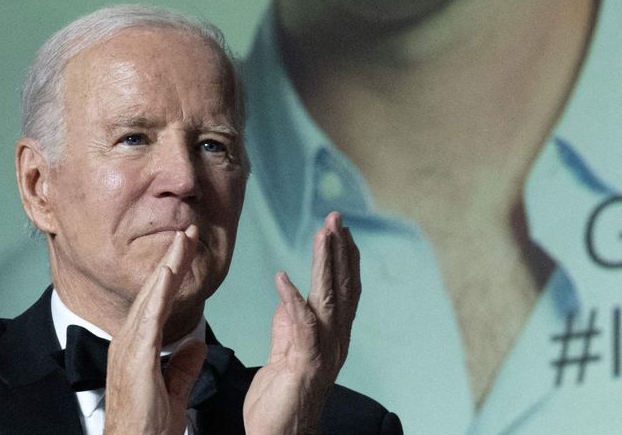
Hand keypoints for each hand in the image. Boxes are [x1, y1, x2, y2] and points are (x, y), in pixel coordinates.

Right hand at [103, 227, 208, 434]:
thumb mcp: (174, 392)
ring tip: (182, 240)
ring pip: (151, 298)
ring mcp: (129, 348)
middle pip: (155, 292)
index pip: (160, 302)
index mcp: (139, 348)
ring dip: (168, 267)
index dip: (174, 274)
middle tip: (188, 230)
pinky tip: (169, 273)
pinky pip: (149, 319)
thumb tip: (197, 345)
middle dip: (172, 259)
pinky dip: (159, 294)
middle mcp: (130, 342)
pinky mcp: (134, 358)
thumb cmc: (149, 428)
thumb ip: (184, 367)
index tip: (189, 249)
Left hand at [242, 212, 360, 434]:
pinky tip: (283, 277)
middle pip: (342, 288)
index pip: (342, 291)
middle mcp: (335, 342)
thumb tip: (288, 298)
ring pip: (329, 299)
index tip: (338, 230)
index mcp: (331, 338)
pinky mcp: (305, 364)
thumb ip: (288, 327)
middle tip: (335, 217)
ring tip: (322, 233)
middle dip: (340, 250)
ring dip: (326, 263)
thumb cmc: (278, 405)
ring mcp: (323, 353)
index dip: (343, 259)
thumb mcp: (283, 357)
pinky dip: (293, 299)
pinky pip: (301, 326)